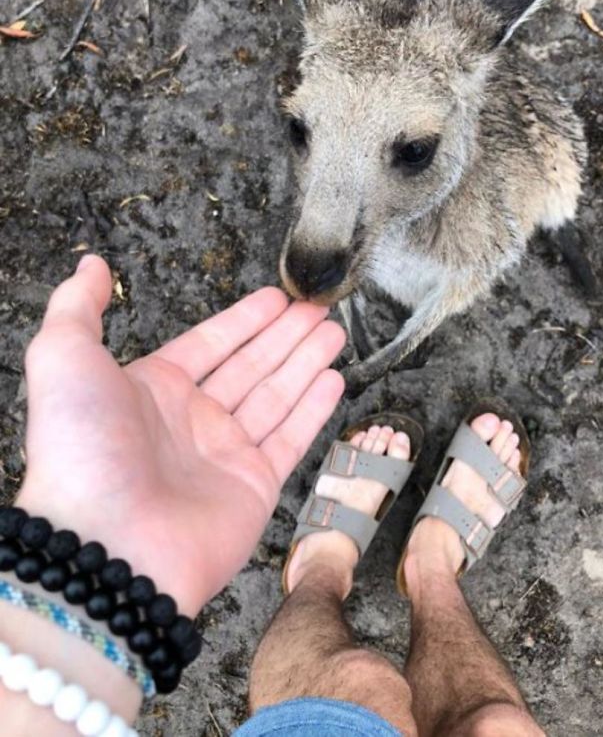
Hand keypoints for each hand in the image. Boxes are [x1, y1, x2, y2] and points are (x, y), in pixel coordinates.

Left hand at [16, 255, 345, 613]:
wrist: (105, 545)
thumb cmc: (82, 449)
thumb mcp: (63, 359)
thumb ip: (79, 307)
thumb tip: (91, 264)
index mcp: (152, 391)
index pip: (210, 344)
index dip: (244, 320)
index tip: (277, 297)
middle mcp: (191, 421)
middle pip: (251, 366)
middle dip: (285, 335)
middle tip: (319, 308)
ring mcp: (225, 455)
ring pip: (277, 395)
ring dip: (306, 362)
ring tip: (335, 331)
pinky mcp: (254, 487)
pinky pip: (291, 438)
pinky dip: (314, 408)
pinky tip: (334, 378)